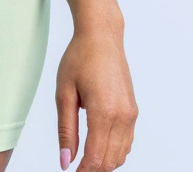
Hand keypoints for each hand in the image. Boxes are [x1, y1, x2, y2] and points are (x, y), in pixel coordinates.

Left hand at [56, 27, 137, 170]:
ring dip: (104, 161)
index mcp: (103, 112)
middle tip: (74, 167)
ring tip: (83, 158)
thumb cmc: (79, 58)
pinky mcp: (133, 111)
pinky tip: (97, 145)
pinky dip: (113, 150)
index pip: (96, 156)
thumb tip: (65, 160)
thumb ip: (66, 129)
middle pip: (110, 160)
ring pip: (121, 154)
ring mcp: (131, 114)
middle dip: (93, 169)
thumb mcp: (64, 92)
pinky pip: (126, 141)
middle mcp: (123, 116)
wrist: (102, 37)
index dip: (83, 170)